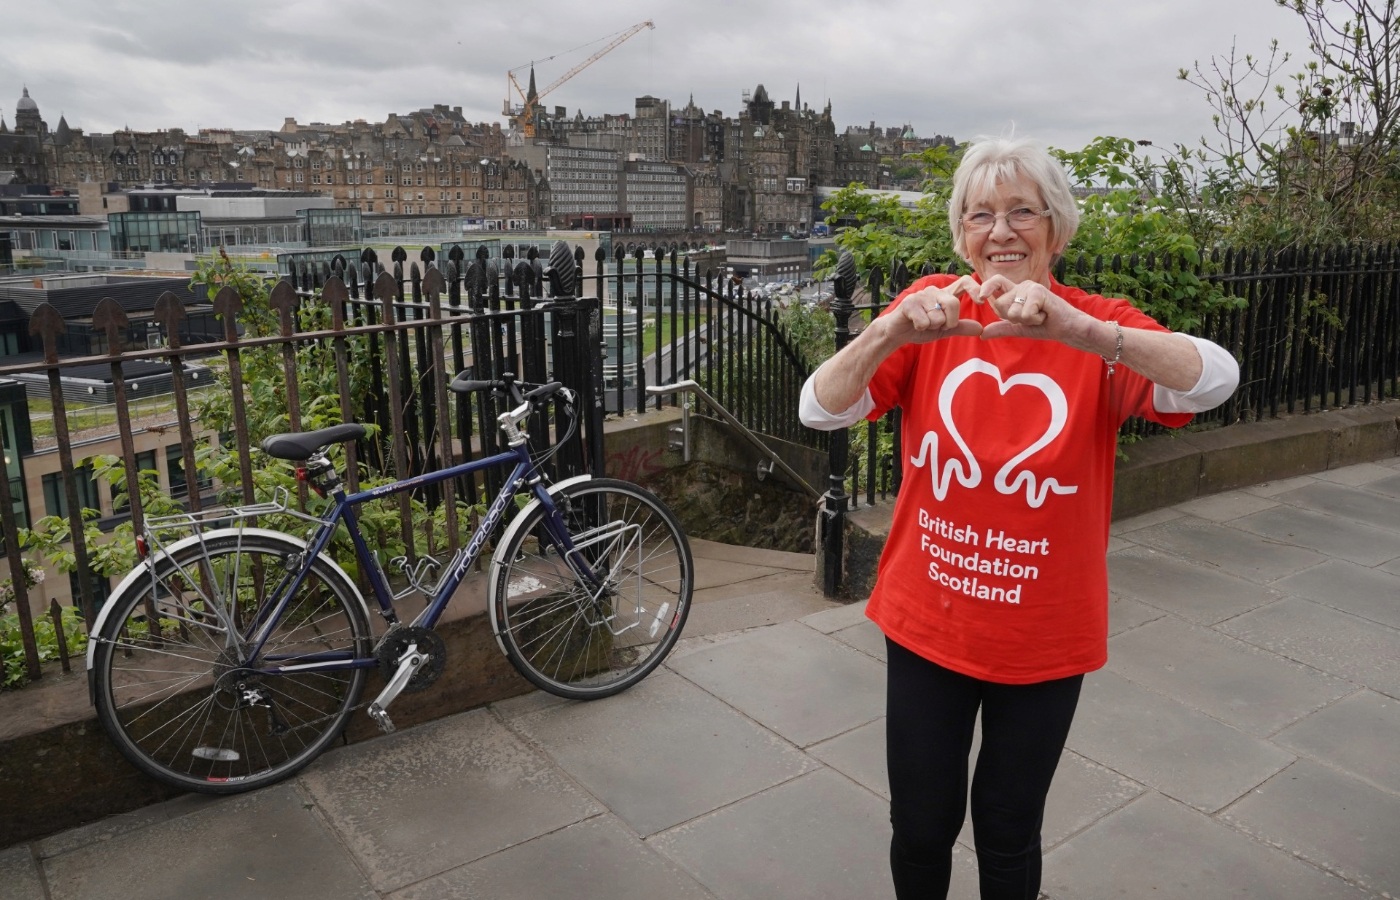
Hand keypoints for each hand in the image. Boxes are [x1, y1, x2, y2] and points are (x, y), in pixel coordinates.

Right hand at [881, 275, 984, 345]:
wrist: (897, 332)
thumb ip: (961, 327)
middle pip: (953, 304)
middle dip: (947, 322)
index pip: (964, 282)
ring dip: (931, 326)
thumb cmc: (921, 328)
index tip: (982, 301)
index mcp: (945, 295)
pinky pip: (924, 321)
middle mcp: (935, 291)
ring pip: (938, 316)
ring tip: (922, 323)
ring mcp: (921, 295)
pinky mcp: (909, 303)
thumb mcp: (944, 330)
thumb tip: (980, 329)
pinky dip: (921, 327)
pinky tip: (914, 324)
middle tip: (937, 325)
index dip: (975, 289)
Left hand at [975, 276, 1092, 345]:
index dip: (986, 288)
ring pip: (1012, 311)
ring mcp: (1030, 287)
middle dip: (1013, 318)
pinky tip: (1045, 314)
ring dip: (1026, 320)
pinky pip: (1025, 313)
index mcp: (1015, 292)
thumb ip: (1001, 328)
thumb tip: (982, 334)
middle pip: (1000, 305)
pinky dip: (1035, 320)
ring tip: (1039, 315)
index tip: (980, 297)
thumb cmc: (1045, 326)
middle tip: (1031, 316)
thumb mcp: (1019, 328)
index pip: (995, 283)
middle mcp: (1021, 286)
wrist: (1066, 328)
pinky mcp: (1039, 291)